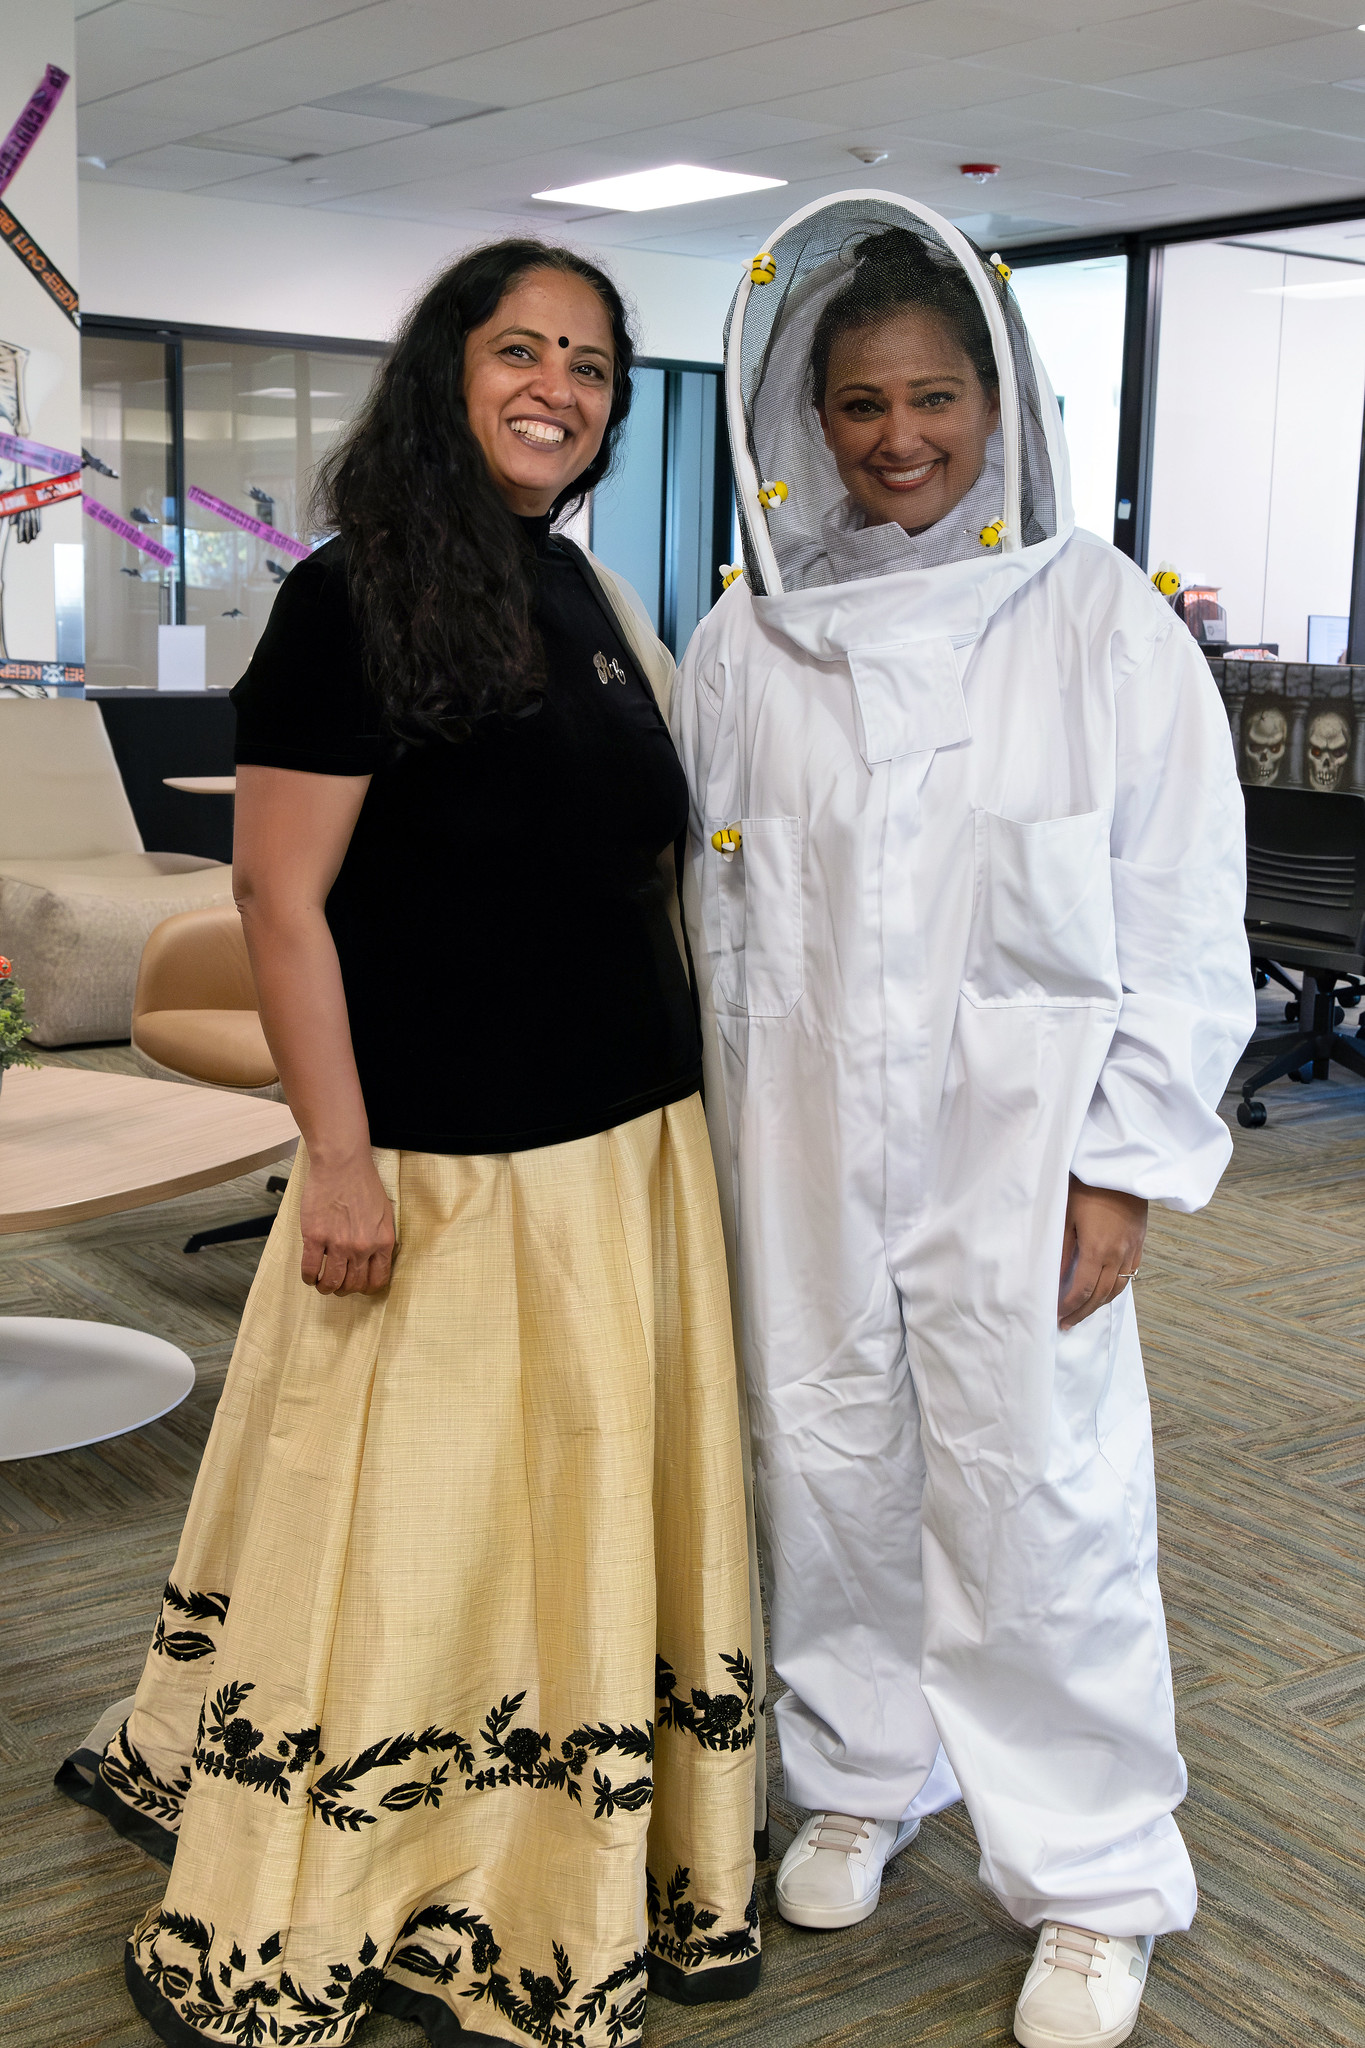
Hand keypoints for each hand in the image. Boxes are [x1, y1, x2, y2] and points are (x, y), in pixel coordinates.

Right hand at [299, 1153, 395, 1295]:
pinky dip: (309, 1278)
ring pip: (332, 1283)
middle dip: (345, 1290)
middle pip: (353, 1285)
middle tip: (337, 1284)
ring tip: (322, 1284)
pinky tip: (309, 1276)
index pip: (377, 1280)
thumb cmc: (363, 1183)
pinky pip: (310, 1269)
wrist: (342, 1163)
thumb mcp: (385, 1214)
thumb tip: (374, 1261)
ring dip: (326, 1288)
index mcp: (383, 1242)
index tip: (357, 1286)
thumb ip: (380, 1239)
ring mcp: (338, 1244)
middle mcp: (362, 1247)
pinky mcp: (315, 1237)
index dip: (366, 1288)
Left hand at [1058, 1175, 1146, 1328]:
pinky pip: (1130, 1274)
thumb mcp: (1066, 1217)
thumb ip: (1061, 1250)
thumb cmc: (1089, 1188)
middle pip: (1101, 1295)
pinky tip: (1106, 1291)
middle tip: (1067, 1323)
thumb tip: (1053, 1278)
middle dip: (1083, 1312)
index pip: (1082, 1290)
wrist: (1122, 1169)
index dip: (1069, 1306)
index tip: (1057, 1315)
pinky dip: (1117, 1288)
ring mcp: (1131, 1250)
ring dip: (1100, 1304)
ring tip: (1084, 1312)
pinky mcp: (1139, 1243)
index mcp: (1097, 1250)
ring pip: (1118, 1288)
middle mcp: (1117, 1255)